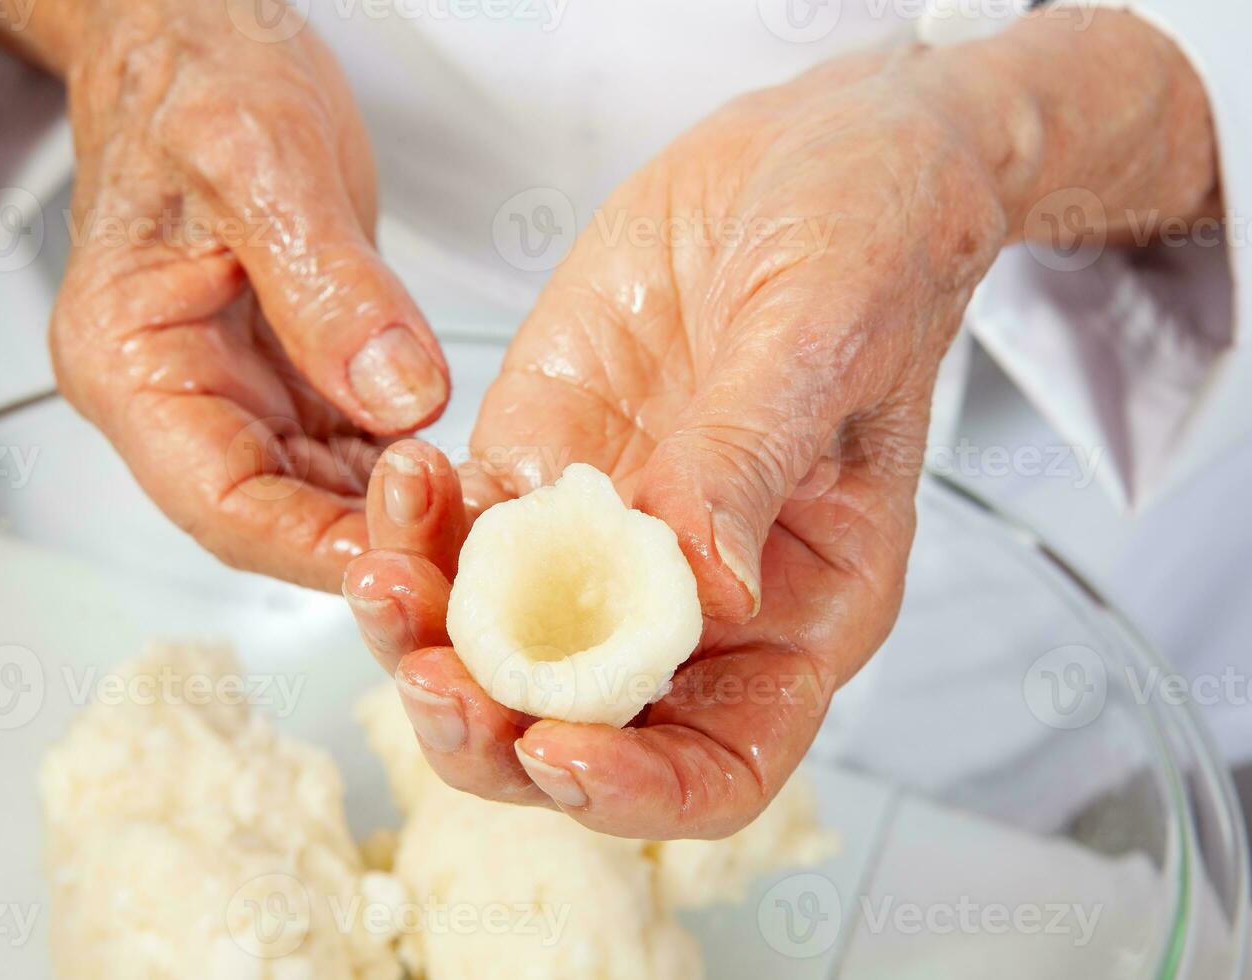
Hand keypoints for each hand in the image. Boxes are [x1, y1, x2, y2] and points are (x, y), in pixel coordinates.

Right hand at [37, 0, 447, 590]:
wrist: (195, 38)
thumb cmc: (195, 77)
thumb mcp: (262, 163)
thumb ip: (330, 286)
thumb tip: (402, 398)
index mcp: (132, 362)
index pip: (220, 502)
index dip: (314, 549)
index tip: (407, 564)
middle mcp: (179, 395)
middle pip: (275, 517)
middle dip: (370, 544)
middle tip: (470, 556)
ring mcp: (236, 391)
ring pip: (320, 496)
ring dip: (397, 515)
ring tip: (482, 520)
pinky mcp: (290, 374)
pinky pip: (350, 449)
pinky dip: (406, 467)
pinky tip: (467, 470)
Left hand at [345, 10, 1215, 838]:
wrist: (815, 155)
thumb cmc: (871, 242)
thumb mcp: (826, 336)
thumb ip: (754, 460)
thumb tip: (703, 585)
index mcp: (802, 606)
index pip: (723, 764)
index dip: (641, 791)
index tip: (561, 750)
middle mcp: (695, 598)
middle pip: (582, 726)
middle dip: (495, 728)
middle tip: (431, 676)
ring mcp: (608, 535)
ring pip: (497, 645)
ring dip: (425, 636)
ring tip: (381, 573)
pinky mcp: (544, 464)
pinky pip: (460, 535)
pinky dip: (414, 530)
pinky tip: (402, 482)